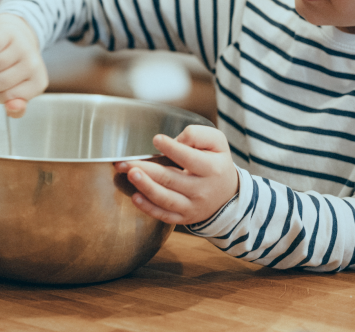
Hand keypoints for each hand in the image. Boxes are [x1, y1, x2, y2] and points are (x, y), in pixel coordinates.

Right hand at [0, 13, 47, 117]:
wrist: (17, 37)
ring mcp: (23, 48)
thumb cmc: (16, 68)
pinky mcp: (9, 34)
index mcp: (38, 83)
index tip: (5, 85)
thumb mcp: (20, 91)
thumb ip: (16, 108)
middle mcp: (34, 65)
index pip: (6, 98)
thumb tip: (11, 107)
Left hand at [115, 125, 238, 224]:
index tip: (156, 139)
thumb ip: (197, 135)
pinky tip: (135, 197)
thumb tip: (175, 141)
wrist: (227, 195)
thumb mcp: (217, 142)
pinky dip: (149, 208)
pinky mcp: (183, 218)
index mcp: (211, 169)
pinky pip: (164, 216)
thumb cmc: (217, 163)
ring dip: (146, 187)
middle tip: (126, 162)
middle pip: (171, 179)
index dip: (172, 148)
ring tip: (131, 174)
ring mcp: (192, 207)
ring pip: (166, 199)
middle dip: (147, 170)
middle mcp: (202, 190)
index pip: (189, 158)